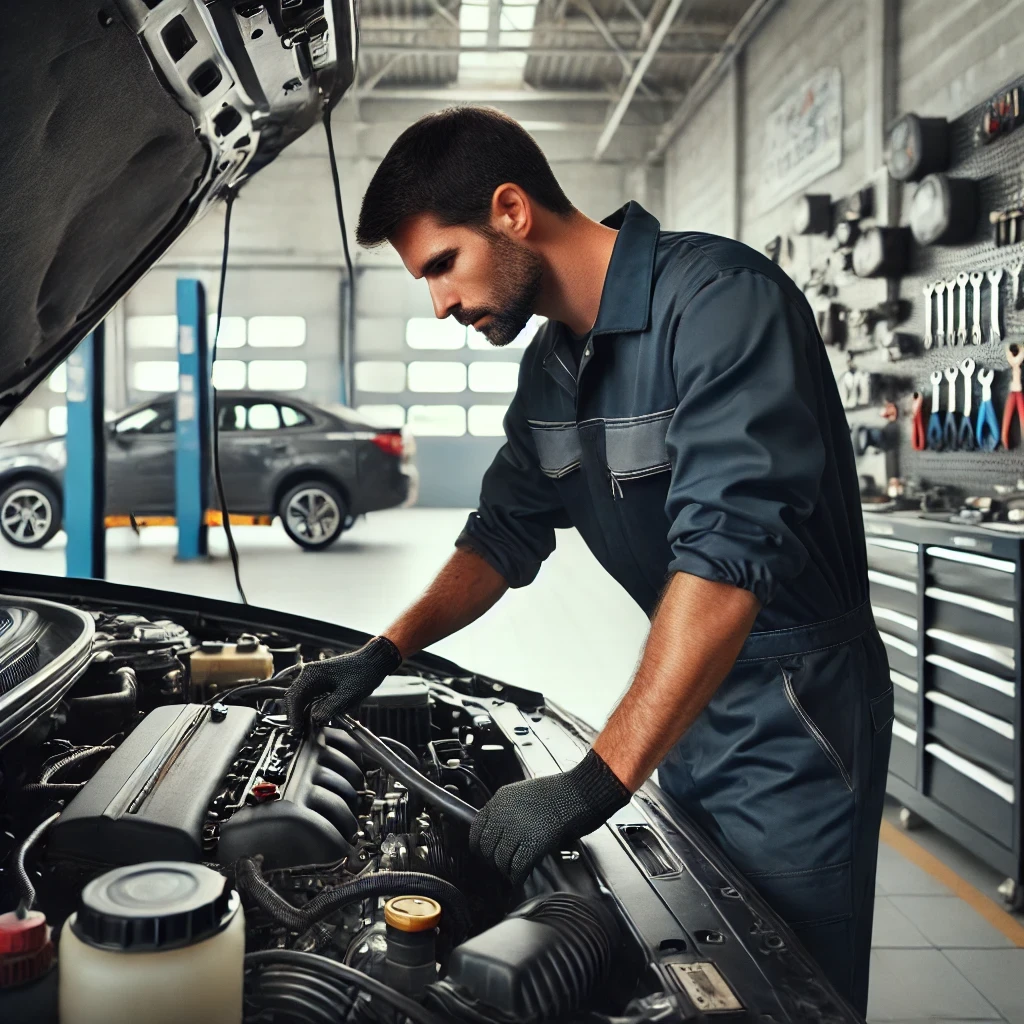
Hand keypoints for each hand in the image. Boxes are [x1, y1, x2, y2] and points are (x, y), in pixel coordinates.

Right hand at [283, 636, 401, 732]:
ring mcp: (315, 677)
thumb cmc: (363, 674)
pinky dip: (310, 709)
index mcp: (312, 674)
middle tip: (301, 732)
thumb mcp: (348, 694)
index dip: (293, 716)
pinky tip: (316, 719)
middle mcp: (310, 674)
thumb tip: (314, 720)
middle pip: (295, 698)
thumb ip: (329, 708)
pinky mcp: (321, 682)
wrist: (374, 662)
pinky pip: (310, 697)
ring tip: (307, 729)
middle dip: (296, 716)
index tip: (296, 731)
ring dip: (303, 713)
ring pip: (302, 699)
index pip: (294, 697)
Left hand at [469, 749, 630, 884]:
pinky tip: (520, 876)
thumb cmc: (561, 791)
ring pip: (499, 860)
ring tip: (512, 872)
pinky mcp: (532, 844)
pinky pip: (517, 867)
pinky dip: (517, 876)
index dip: (478, 845)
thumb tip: (501, 830)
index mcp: (501, 799)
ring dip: (505, 870)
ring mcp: (517, 829)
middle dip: (491, 860)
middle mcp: (504, 813)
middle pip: (485, 847)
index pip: (476, 828)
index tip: (484, 852)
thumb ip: (509, 809)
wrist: (581, 791)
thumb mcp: (525, 792)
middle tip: (500, 865)